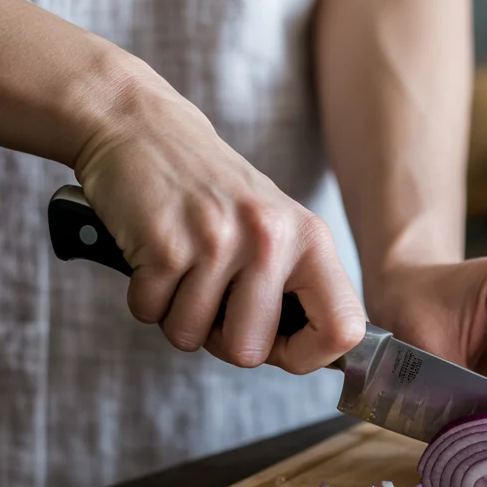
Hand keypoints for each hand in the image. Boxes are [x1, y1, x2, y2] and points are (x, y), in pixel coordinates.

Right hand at [73, 82, 365, 372]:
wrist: (143, 130)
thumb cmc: (211, 192)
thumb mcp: (276, 229)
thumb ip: (297, 288)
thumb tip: (312, 356)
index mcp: (311, 241)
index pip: (343, 331)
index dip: (308, 356)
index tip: (279, 346)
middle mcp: (271, 239)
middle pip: (249, 351)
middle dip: (221, 340)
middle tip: (212, 300)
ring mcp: (218, 240)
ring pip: (192, 337)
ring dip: (177, 315)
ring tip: (183, 269)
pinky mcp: (165, 244)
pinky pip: (151, 313)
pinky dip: (146, 298)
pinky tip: (155, 258)